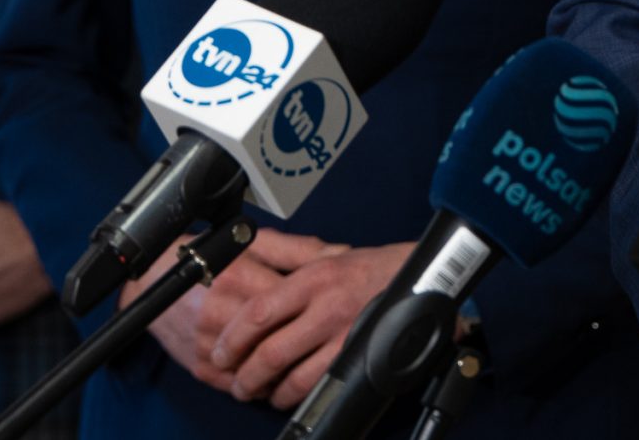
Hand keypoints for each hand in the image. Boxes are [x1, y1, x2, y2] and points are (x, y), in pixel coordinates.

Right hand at [126, 228, 340, 390]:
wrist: (151, 279)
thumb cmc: (205, 256)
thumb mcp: (254, 241)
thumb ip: (299, 249)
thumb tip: (341, 255)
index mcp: (239, 276)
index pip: (293, 304)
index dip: (319, 313)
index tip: (334, 314)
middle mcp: (222, 312)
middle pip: (279, 341)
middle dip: (306, 346)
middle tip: (323, 342)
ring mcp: (210, 344)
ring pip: (262, 371)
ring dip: (285, 371)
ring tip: (299, 358)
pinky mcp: (201, 367)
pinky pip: (240, 386)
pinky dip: (261, 384)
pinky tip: (273, 372)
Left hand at [211, 241, 415, 408]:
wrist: (417, 278)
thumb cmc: (367, 267)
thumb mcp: (321, 250)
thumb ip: (280, 248)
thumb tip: (243, 242)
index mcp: (312, 278)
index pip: (259, 313)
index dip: (233, 339)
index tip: (220, 352)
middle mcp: (327, 308)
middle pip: (272, 352)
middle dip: (245, 375)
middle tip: (235, 382)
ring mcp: (344, 336)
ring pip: (295, 377)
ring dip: (269, 392)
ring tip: (257, 392)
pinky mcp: (358, 357)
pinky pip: (320, 386)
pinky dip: (297, 396)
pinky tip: (287, 394)